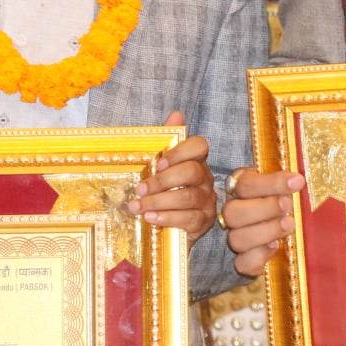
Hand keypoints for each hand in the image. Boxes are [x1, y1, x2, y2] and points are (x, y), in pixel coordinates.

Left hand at [126, 111, 217, 244]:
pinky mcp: (203, 223)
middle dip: (162, 181)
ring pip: (187, 197)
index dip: (179, 152)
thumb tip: (176, 115)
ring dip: (159, 201)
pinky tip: (150, 219)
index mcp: (196, 162)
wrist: (170, 230)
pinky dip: (167, 218)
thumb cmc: (165, 195)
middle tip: (140, 188)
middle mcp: (206, 180)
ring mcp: (207, 202)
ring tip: (137, 206)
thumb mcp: (162, 170)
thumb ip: (167, 142)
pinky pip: (188, 218)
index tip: (158, 163)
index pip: (199, 146)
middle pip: (192, 172)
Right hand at [221, 167, 302, 276]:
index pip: (246, 184)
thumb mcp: (280, 189)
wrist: (275, 234)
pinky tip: (275, 246)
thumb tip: (297, 180)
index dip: (272, 183)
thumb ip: (285, 184)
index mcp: (239, 189)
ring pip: (237, 239)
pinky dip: (259, 256)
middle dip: (264, 208)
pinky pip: (242, 263)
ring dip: (265, 231)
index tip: (297, 181)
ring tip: (288, 225)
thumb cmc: (279, 204)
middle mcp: (231, 214)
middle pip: (232, 212)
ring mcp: (234, 238)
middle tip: (288, 205)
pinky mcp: (241, 262)